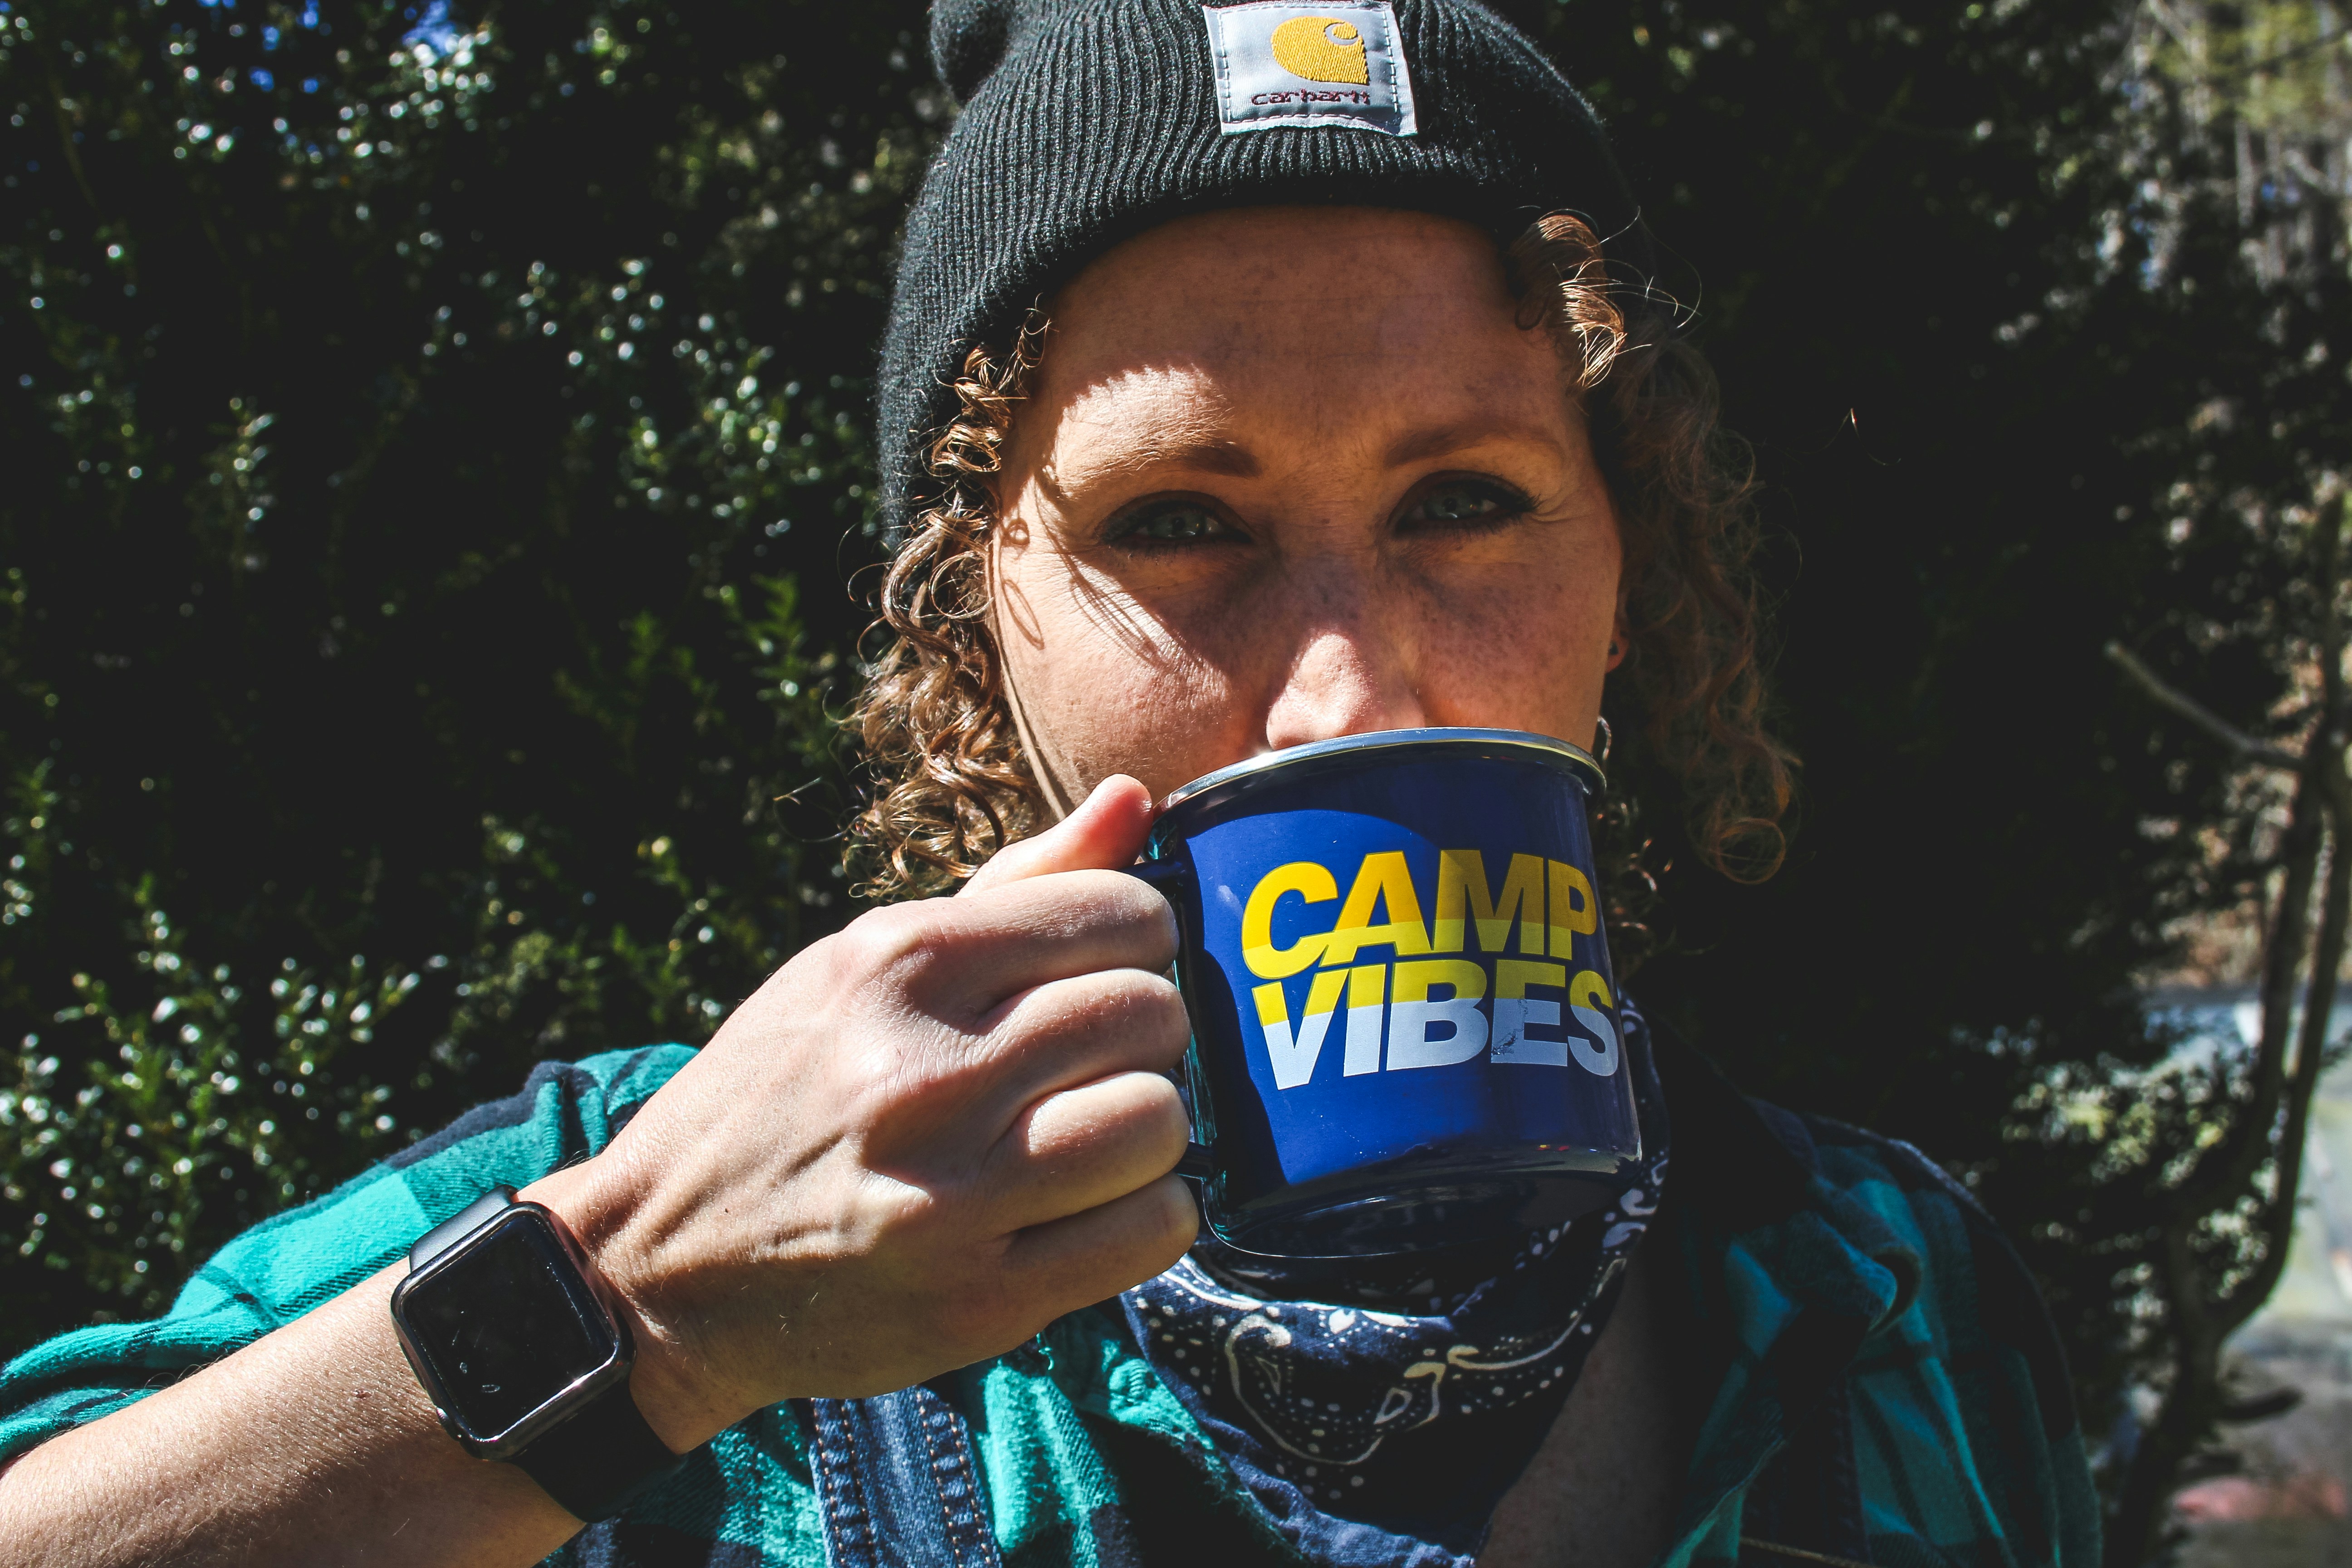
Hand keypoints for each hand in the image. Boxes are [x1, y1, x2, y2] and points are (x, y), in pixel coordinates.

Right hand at [532, 777, 1195, 1447]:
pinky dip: (1147, 1215)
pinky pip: (1155, 1229)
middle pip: (1150, 1015)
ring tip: (1091, 1136)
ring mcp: (952, 1195)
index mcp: (897, 964)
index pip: (1119, 911)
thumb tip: (1137, 797)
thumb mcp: (862, 966)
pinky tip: (1092, 1208)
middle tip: (1093, 1063)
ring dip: (1147, 1130)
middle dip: (1143, 1036)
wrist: (659, 1267)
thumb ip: (1015, 885)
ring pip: (1161, 1121)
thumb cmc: (782, 1095)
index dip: (1137, 941)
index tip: (1101, 974)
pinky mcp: (981, 1300)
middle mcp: (923, 1073)